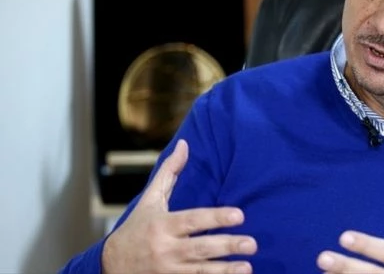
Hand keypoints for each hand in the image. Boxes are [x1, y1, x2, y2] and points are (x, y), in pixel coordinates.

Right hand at [102, 139, 256, 273]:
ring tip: (248, 267)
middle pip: (200, 248)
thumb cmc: (137, 228)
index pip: (193, 220)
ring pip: (200, 271)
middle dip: (227, 246)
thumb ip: (169, 172)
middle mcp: (166, 248)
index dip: (216, 218)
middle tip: (252, 244)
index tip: (239, 215)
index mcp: (162, 225)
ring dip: (225, 270)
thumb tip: (185, 144)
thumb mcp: (150, 200)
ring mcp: (168, 270)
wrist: (111, 265)